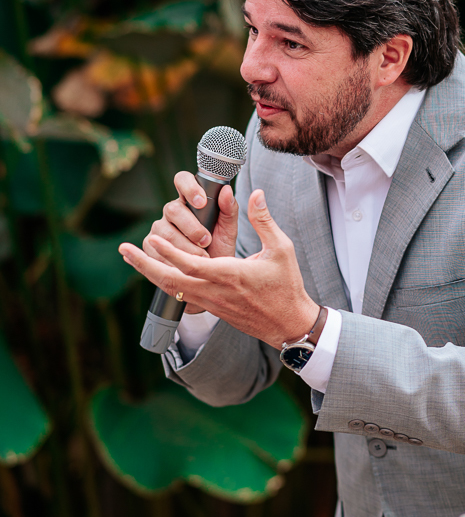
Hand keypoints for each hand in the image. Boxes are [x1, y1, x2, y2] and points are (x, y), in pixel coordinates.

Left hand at [120, 189, 318, 346]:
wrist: (287, 323)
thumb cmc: (286, 285)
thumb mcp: (281, 249)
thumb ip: (263, 220)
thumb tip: (254, 193)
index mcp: (231, 275)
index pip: (191, 264)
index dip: (170, 252)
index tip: (152, 239)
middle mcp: (215, 291)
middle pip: (171, 280)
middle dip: (145, 264)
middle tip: (124, 250)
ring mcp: (210, 302)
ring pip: (172, 289)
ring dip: (149, 272)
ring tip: (131, 257)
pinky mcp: (211, 307)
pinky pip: (180, 294)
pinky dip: (164, 281)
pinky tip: (155, 271)